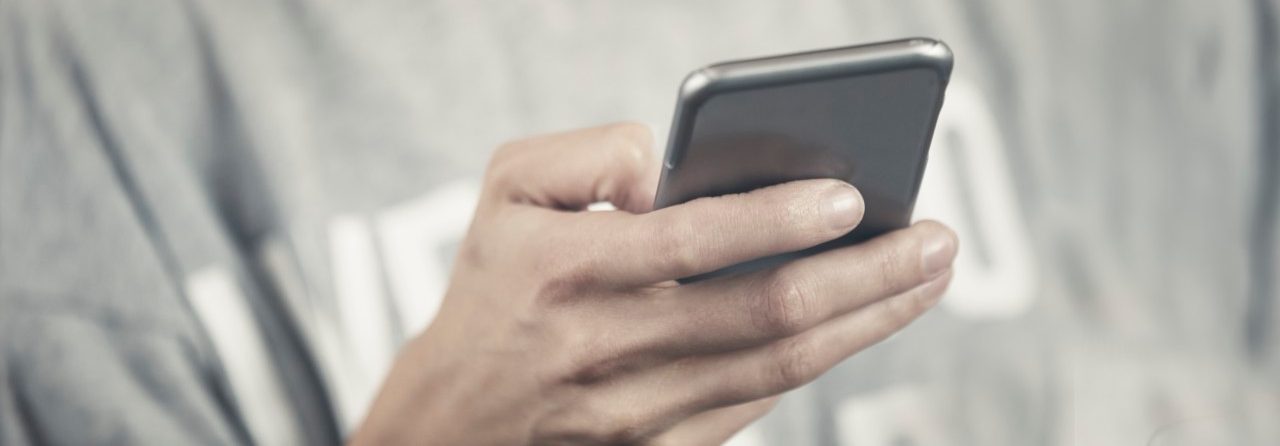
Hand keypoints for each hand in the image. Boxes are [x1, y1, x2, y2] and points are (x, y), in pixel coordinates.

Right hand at [351, 123, 957, 444]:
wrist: (453, 417)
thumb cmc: (495, 283)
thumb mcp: (509, 190)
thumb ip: (590, 154)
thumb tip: (673, 170)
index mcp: (565, 271)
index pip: (689, 242)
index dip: (775, 220)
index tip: (852, 196)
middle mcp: (603, 346)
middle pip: (758, 314)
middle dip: (863, 276)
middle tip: (936, 240)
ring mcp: (633, 411)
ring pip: (775, 368)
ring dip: (865, 322)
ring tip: (925, 278)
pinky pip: (755, 404)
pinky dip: (817, 362)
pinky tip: (862, 323)